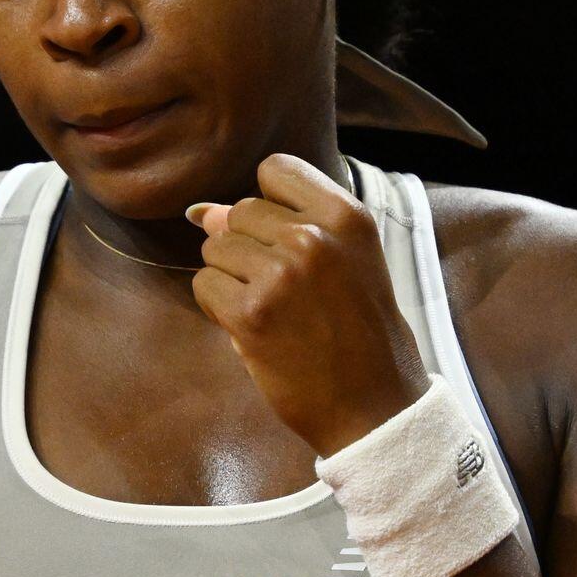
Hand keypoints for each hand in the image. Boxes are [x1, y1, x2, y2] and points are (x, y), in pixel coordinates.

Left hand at [186, 152, 432, 456]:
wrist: (375, 407)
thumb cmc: (359, 333)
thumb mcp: (342, 264)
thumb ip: (280, 227)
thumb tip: (201, 211)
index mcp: (347, 216)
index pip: (275, 169)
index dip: (270, 203)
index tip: (288, 238)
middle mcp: (314, 237)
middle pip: (240, 211)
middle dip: (249, 247)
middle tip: (287, 290)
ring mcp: (281, 274)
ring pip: (215, 248)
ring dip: (231, 278)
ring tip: (274, 310)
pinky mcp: (251, 313)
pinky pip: (204, 286)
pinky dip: (220, 309)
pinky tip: (255, 329)